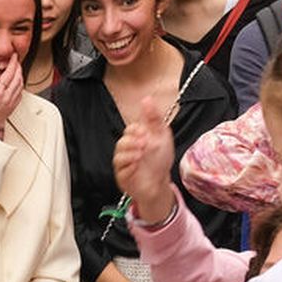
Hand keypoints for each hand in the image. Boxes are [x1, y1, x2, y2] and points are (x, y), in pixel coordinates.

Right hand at [0, 54, 24, 133]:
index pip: (9, 74)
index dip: (13, 63)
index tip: (14, 56)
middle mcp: (6, 98)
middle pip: (18, 78)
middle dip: (18, 67)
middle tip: (16, 61)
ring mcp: (10, 104)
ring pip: (21, 86)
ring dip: (20, 76)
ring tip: (17, 70)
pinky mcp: (12, 108)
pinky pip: (20, 95)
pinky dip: (20, 86)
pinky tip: (17, 83)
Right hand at [113, 96, 176, 223]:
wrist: (160, 183)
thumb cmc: (160, 160)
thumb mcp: (162, 135)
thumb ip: (154, 117)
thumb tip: (147, 99)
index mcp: (137, 138)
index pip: (130, 129)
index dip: (136, 129)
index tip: (146, 132)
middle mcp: (129, 150)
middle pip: (122, 140)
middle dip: (133, 140)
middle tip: (145, 143)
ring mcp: (124, 163)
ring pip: (119, 153)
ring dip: (130, 152)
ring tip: (141, 153)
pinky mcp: (122, 175)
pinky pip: (120, 167)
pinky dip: (129, 164)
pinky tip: (137, 164)